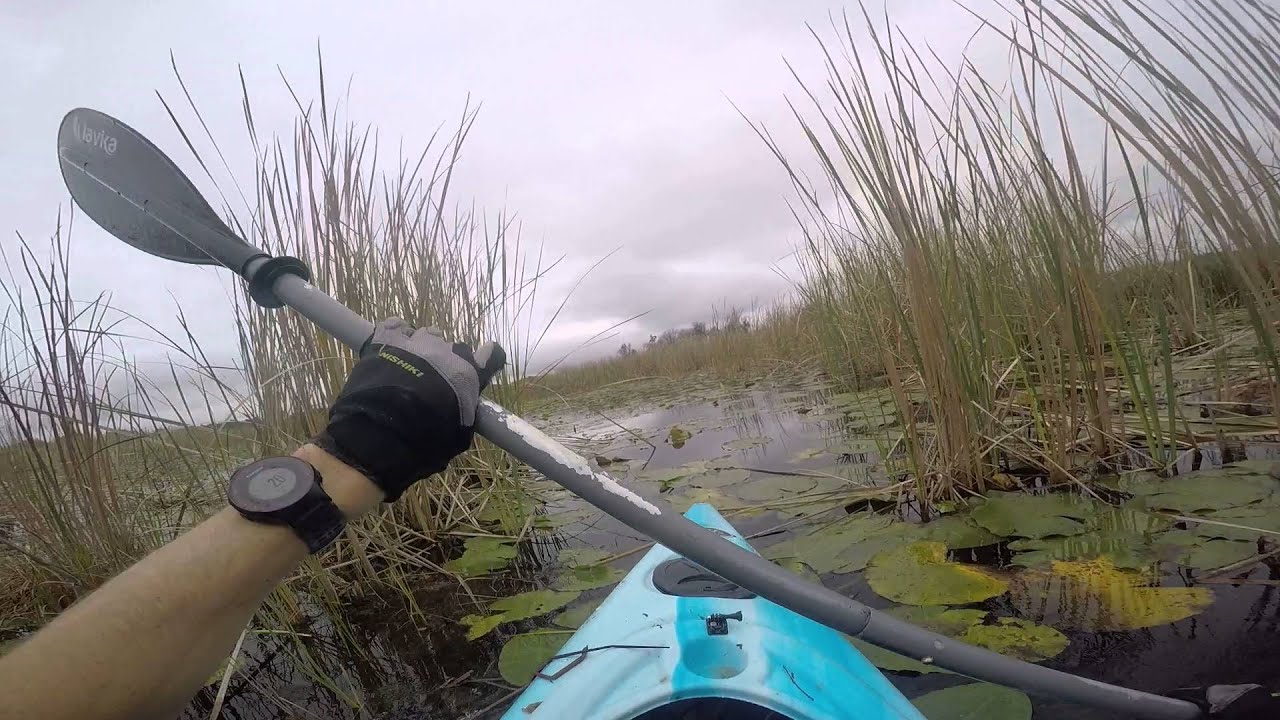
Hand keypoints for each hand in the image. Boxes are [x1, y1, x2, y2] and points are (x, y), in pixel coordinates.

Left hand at [314, 318, 505, 500]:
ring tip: (409, 366)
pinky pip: (396, 326)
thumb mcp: (455, 438)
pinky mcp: (386, 339)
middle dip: (447, 361)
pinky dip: (397, 335)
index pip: (492, 355)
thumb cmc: (423, 441)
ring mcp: (417, 342)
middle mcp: (447, 352)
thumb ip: (463, 416)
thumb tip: (461, 415)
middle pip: (454, 347)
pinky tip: (390, 349)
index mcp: (468, 375)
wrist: (378, 430)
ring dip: (422, 348)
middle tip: (434, 381)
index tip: (481, 366)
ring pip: (426, 335)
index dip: (487, 359)